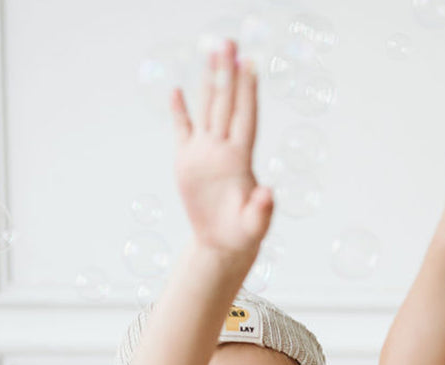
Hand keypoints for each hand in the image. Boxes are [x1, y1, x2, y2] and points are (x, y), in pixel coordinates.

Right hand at [171, 41, 273, 261]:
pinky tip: (176, 90)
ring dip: (209, 80)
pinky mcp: (187, 162)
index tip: (250, 63)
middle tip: (229, 40)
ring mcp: (205, 153)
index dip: (247, 92)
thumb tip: (268, 193)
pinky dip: (179, 111)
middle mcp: (223, 150)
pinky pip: (182, 130)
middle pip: (226, 104)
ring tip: (212, 50)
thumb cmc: (243, 236)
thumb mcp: (254, 227)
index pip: (244, 118)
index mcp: (240, 160)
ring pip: (207, 109)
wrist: (222, 244)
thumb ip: (262, 211)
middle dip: (228, 72)